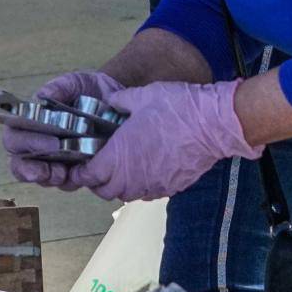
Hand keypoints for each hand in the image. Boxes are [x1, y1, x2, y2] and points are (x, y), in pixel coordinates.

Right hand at [0, 68, 132, 185]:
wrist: (115, 101)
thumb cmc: (86, 90)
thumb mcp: (74, 83)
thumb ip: (59, 87)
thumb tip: (43, 97)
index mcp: (29, 122)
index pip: (14, 137)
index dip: (25, 144)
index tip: (48, 145)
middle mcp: (35, 144)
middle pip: (20, 163)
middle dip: (32, 169)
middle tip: (52, 169)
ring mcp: (52, 160)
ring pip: (40, 176)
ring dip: (49, 178)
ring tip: (64, 175)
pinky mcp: (71, 171)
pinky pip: (64, 183)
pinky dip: (69, 182)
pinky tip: (78, 177)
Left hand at [74, 79, 259, 203]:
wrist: (213, 124)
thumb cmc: (176, 108)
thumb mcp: (141, 96)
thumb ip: (119, 101)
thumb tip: (110, 102)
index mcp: (118, 157)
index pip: (88, 176)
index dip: (80, 172)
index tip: (78, 166)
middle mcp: (132, 178)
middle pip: (104, 191)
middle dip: (97, 182)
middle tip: (98, 167)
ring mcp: (152, 185)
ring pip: (126, 195)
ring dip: (119, 186)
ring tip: (121, 169)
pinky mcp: (171, 188)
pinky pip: (148, 193)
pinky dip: (141, 186)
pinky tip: (145, 170)